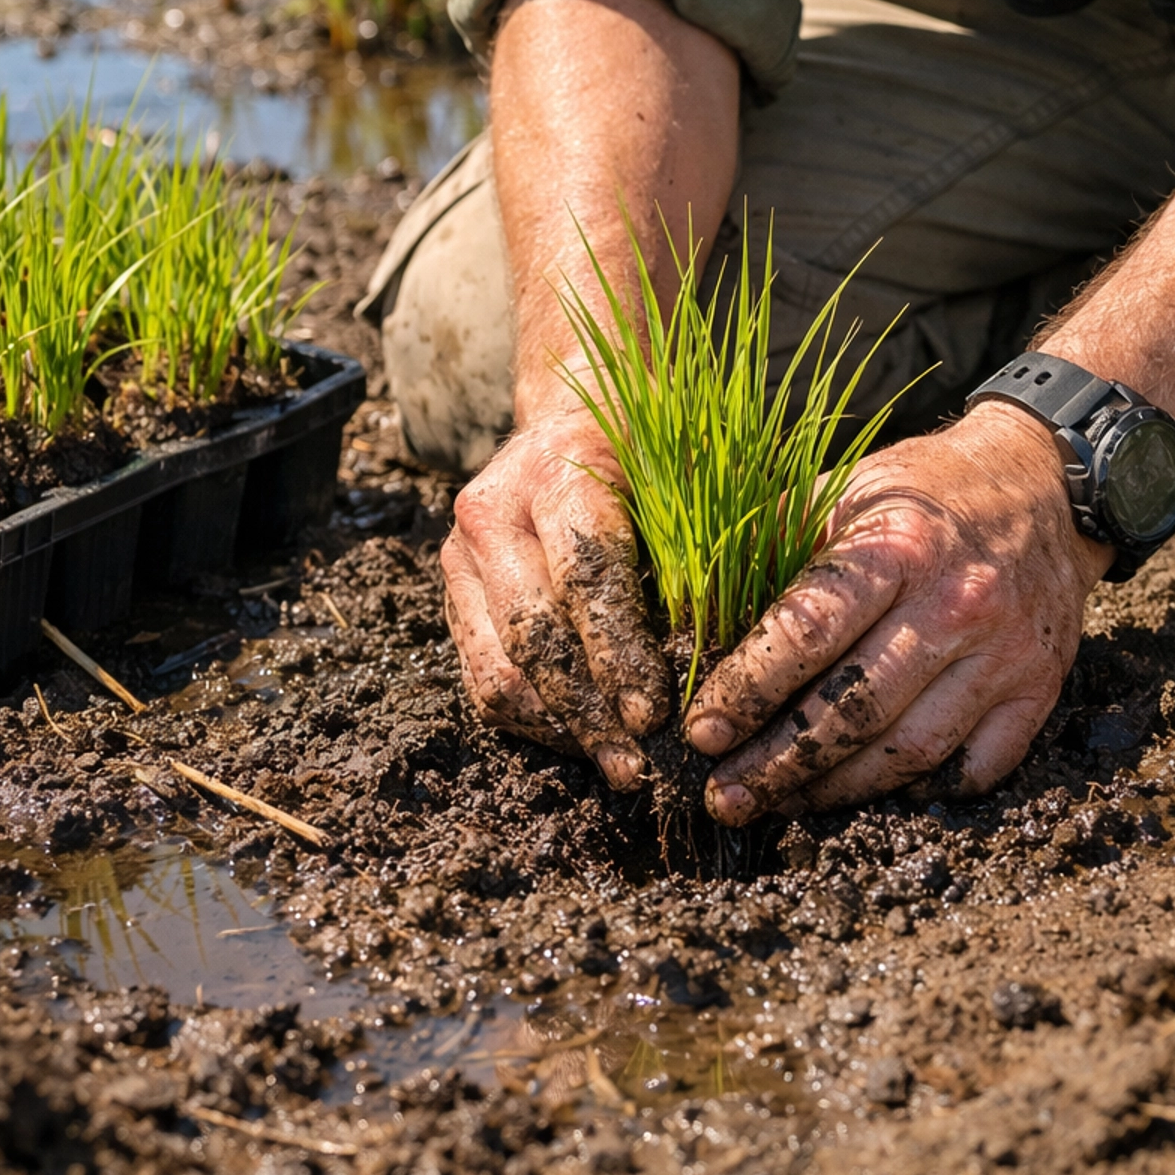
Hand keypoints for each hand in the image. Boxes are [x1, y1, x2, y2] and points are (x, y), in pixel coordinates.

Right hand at [441, 409, 671, 789]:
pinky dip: (535, 718)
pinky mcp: (455, 593)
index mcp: (554, 474)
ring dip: (559, 729)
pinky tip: (585, 735)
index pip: (583, 582)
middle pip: (532, 639)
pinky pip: (484, 678)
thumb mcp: (685, 471)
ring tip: (617, 761)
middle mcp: (491, 514)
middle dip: (589, 714)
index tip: (657, 716)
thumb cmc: (647, 444)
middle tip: (638, 765)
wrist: (572, 410)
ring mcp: (461, 558)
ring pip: (497, 673)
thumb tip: (719, 651)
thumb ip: (697, 550)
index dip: (619, 657)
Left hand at [682, 405, 1109, 820]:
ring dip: (836, 790)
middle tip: (725, 794)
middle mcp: (956, 605)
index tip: (702, 730)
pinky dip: (922, 791)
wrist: (1042, 484)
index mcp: (898, 547)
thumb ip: (775, 544)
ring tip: (782, 802)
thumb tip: (699, 616)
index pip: (808, 632)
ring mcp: (1004, 655)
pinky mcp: (1038, 689)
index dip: (747, 690)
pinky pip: (975, 768)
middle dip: (777, 763)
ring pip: (908, 753)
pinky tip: (874, 788)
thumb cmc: (926, 491)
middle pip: (853, 710)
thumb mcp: (847, 490)